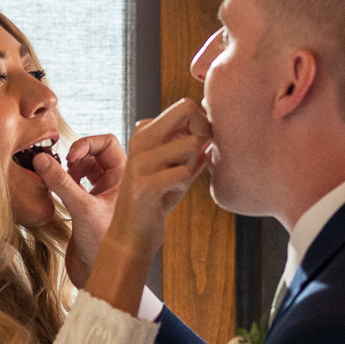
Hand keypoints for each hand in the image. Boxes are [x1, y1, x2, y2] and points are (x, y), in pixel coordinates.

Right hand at [34, 133, 124, 288]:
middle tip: (63, 166)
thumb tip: (40, 159)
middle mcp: (116, 183)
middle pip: (94, 152)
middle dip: (76, 155)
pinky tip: (54, 188)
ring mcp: (101, 194)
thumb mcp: (82, 210)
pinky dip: (63, 180)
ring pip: (83, 167)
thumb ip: (61, 182)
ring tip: (57, 178)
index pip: (109, 143)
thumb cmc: (104, 248)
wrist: (99, 276)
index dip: (88, 144)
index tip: (71, 157)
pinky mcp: (87, 205)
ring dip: (68, 167)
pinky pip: (75, 182)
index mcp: (127, 178)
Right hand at [82, 100, 211, 314]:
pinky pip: (184, 172)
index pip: (185, 106)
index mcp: (145, 135)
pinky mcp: (145, 185)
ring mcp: (141, 162)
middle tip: (201, 155)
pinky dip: (185, 184)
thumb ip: (192, 151)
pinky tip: (171, 194)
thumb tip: (213, 131)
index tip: (202, 145)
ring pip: (191, 144)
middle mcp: (141, 142)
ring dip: (194, 164)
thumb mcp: (175, 172)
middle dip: (204, 130)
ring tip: (179, 181)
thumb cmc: (156, 204)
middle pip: (187, 110)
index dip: (203, 122)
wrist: (131, 237)